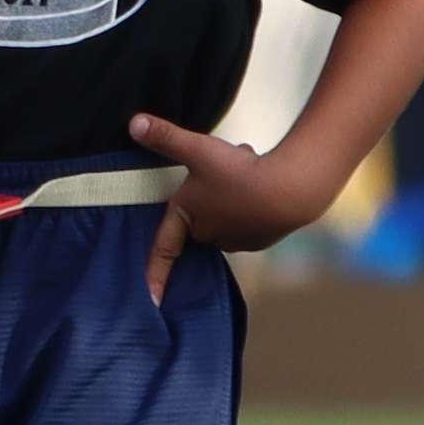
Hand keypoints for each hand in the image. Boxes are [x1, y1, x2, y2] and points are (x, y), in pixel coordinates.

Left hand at [125, 116, 354, 294]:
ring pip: (225, 212)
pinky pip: (247, 217)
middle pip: (199, 215)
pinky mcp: (260, 239)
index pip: (163, 251)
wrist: (291, 190)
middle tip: (225, 165)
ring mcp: (236, 241)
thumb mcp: (199, 149)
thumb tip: (133, 122)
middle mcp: (209, 236)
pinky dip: (252, 200)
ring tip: (248, 167)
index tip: (150, 302)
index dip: (154, 275)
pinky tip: (265, 181)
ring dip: (232, 192)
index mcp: (188, 219)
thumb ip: (166, 136)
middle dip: (209, 189)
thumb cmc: (240, 173)